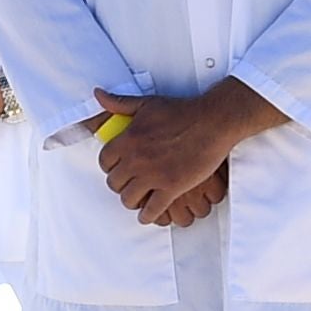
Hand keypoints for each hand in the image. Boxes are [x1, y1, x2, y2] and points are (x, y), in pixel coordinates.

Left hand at [92, 82, 281, 225]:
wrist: (212, 122)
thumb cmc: (180, 111)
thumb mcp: (145, 104)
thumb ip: (119, 103)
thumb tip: (97, 94)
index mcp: (127, 140)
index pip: (104, 161)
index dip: (109, 167)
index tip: (115, 168)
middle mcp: (136, 159)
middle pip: (114, 182)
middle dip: (119, 185)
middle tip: (127, 185)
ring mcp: (154, 175)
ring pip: (129, 199)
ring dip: (131, 201)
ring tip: (136, 200)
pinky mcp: (172, 188)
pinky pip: (152, 209)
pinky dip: (148, 216)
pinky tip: (147, 216)